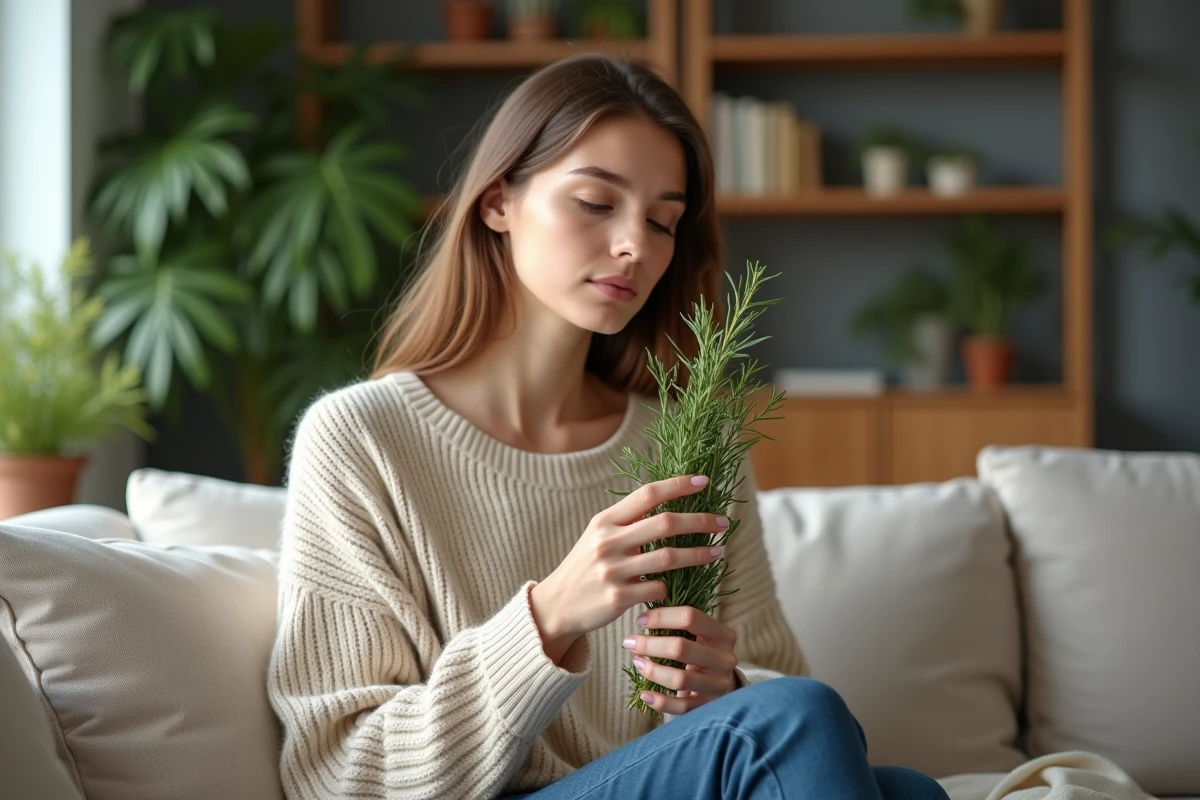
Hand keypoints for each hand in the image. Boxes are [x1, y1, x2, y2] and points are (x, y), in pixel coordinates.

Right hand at [530, 475, 728, 663]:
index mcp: (605, 521)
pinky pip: (659, 588)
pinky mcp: (618, 598)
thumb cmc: (586, 566)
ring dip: (698, 554)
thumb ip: (628, 520)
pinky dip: (672, 586)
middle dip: (700, 521)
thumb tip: (669, 500)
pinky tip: (678, 585)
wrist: (556, 605)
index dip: (678, 485)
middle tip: (723, 522)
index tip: (704, 482)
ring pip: (669, 558)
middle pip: (665, 523)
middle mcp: (608, 541)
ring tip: (717, 553)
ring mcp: (613, 570)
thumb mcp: (598, 535)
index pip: (647, 494)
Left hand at [622, 605, 738, 714]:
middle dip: (650, 644)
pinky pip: (681, 707)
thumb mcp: (700, 636)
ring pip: (680, 679)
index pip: (691, 617)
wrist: (720, 684)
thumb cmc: (702, 653)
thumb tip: (645, 615)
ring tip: (637, 663)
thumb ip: (681, 624)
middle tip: (630, 642)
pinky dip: (659, 701)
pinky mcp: (708, 706)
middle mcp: (724, 659)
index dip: (662, 616)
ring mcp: (718, 685)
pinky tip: (644, 694)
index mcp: (723, 635)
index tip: (640, 619)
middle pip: (681, 648)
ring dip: (652, 671)